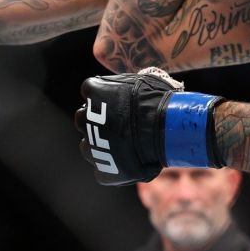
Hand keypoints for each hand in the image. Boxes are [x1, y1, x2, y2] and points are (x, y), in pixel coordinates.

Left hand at [75, 68, 223, 185]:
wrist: (166, 128)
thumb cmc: (158, 99)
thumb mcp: (140, 80)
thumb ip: (122, 85)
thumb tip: (123, 87)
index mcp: (93, 92)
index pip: (90, 91)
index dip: (105, 97)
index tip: (118, 101)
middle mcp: (85, 119)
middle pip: (83, 119)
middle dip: (97, 121)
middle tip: (119, 123)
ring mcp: (92, 147)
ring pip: (88, 146)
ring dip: (100, 145)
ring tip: (123, 144)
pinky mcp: (103, 171)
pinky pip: (102, 170)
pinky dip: (112, 167)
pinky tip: (128, 161)